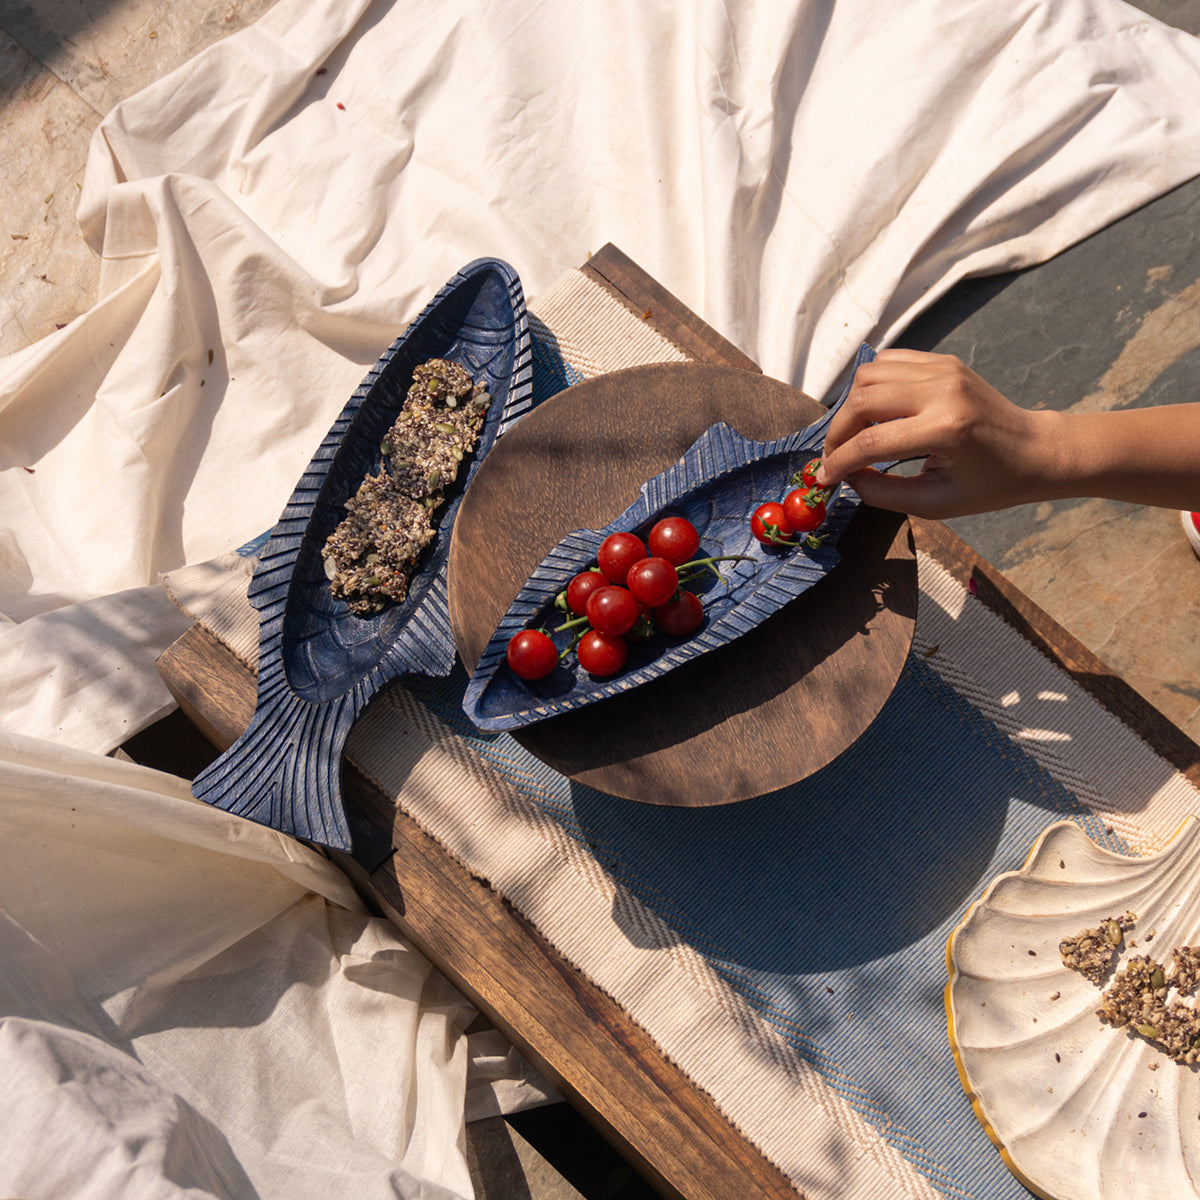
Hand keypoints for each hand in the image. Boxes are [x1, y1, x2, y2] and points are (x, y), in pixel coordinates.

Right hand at [816, 349, 1053, 517]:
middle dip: (837, 432)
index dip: (839, 462)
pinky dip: (870, 387)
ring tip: (854, 434)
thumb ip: (882, 492)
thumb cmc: (989, 484)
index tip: (824, 477)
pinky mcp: (942, 361)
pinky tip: (874, 413)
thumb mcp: (935, 503)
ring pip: (869, 374)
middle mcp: (942, 390)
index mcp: (945, 429)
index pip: (871, 442)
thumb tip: (844, 476)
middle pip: (862, 400)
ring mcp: (943, 369)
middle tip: (834, 457)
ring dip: (851, 406)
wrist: (1033, 450)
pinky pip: (887, 362)